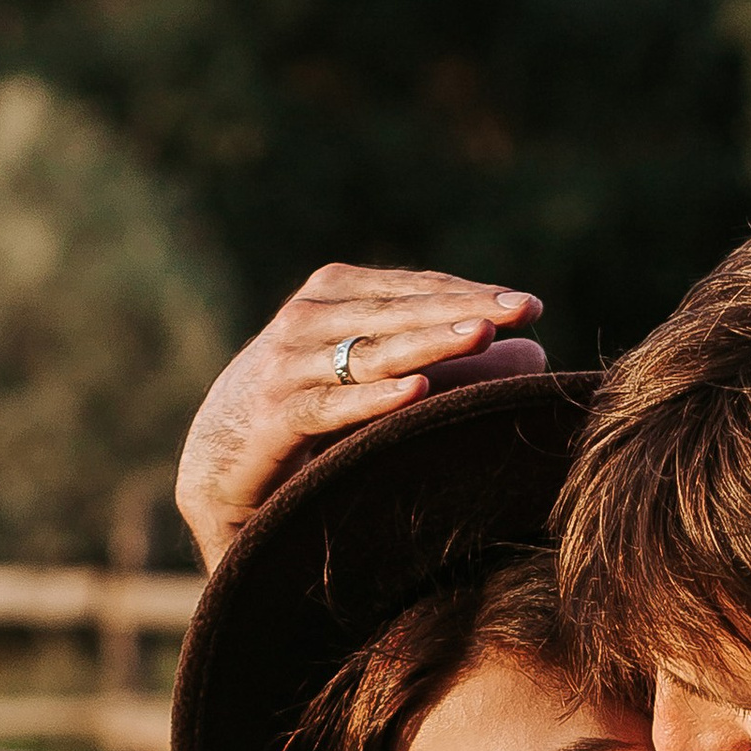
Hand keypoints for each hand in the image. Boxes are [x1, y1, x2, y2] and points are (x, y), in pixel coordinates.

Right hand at [176, 265, 547, 569]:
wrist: (216, 461)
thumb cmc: (305, 413)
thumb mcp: (368, 372)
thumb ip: (435, 354)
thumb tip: (534, 353)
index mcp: (333, 294)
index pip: (415, 289)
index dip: (470, 293)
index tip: (529, 306)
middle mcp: (308, 318)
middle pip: (400, 310)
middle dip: (464, 310)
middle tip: (522, 312)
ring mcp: (287, 364)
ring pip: (371, 350)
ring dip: (428, 343)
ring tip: (482, 337)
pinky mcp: (274, 414)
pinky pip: (331, 405)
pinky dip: (373, 399)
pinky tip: (416, 391)